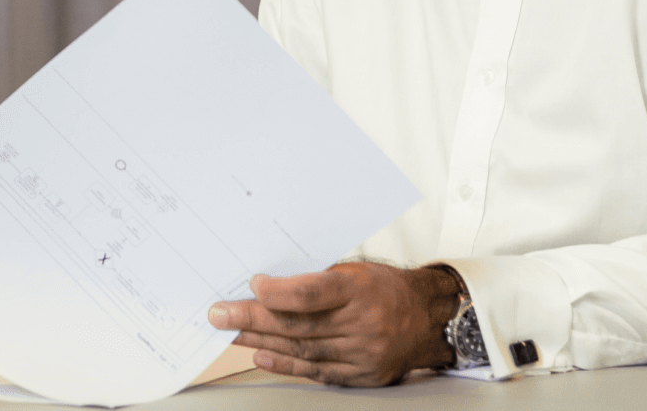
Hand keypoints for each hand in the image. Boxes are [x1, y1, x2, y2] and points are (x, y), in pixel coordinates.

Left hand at [207, 262, 459, 386]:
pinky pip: (316, 371)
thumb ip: (316, 278)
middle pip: (298, 325)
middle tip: (219, 314)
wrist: (427, 318)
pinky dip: (286, 364)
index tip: (251, 285)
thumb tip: (266, 283)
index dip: (277, 292)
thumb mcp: (355, 270)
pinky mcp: (362, 375)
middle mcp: (363, 324)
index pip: (311, 293)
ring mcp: (363, 354)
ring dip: (260, 341)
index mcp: (360, 290)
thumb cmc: (384, 287)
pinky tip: (261, 355)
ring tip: (230, 333)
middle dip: (252, 319)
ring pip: (302, 349)